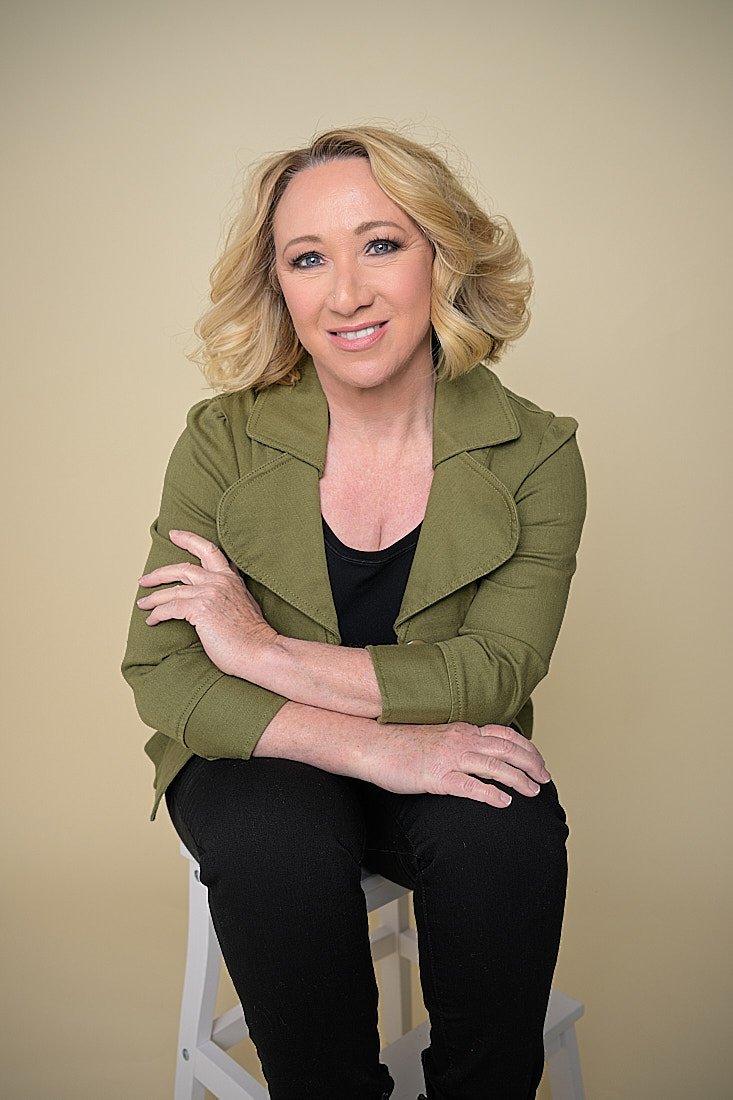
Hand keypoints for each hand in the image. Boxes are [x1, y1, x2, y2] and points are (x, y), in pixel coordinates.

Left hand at [137, 529, 276, 676]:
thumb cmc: (252, 636)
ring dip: (153, 598)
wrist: (260, 650)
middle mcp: (219, 581)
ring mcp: (209, 594)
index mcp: (230, 578)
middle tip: (145, 579)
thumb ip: (228, 594)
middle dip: (159, 573)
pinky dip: (157, 614)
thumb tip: (212, 600)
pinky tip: (151, 620)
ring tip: (142, 604)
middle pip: (182, 568)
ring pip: (172, 590)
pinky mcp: (199, 609)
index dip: (189, 540)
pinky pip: (169, 608)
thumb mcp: (244, 604)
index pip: (209, 551)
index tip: (173, 534)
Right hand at [363, 721, 550, 807]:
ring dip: (519, 779)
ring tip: (534, 792)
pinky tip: (504, 803)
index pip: (503, 734)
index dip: (526, 747)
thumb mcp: (435, 735)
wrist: (371, 744)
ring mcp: (449, 758)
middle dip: (531, 763)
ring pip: (495, 766)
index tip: (538, 760)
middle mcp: (460, 740)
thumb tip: (472, 748)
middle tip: (545, 778)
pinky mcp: (437, 777)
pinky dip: (491, 794)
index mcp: (461, 730)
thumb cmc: (398, 743)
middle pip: (507, 749)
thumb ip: (456, 740)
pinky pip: (471, 786)